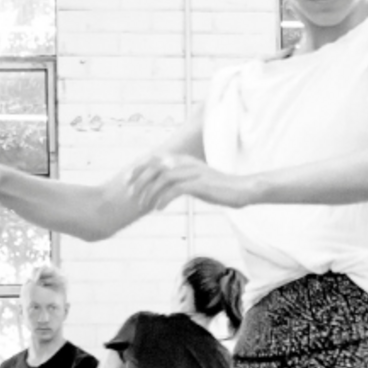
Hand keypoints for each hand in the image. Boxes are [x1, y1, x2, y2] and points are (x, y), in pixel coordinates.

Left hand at [115, 154, 258, 213]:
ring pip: (163, 179)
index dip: (138, 168)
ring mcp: (192, 172)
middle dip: (139, 180)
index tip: (127, 180)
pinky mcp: (199, 184)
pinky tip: (158, 209)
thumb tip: (164, 185)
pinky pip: (175, 190)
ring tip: (143, 205)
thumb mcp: (195, 180)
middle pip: (155, 167)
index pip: (155, 159)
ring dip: (149, 192)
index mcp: (183, 159)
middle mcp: (186, 162)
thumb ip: (180, 179)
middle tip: (130, 194)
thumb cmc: (218, 188)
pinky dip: (163, 199)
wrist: (241, 189)